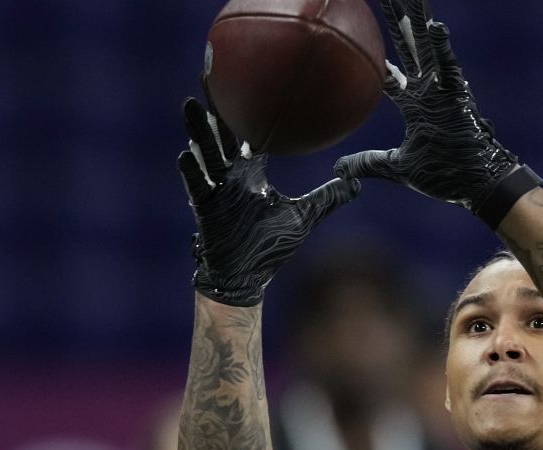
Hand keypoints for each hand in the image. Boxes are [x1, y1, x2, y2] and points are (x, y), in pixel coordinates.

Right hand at [178, 89, 359, 306]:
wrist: (248, 277)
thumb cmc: (270, 247)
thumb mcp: (306, 217)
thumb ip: (329, 198)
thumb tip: (357, 183)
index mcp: (251, 175)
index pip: (247, 137)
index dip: (245, 114)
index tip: (244, 87)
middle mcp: (231, 178)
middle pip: (221, 137)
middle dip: (214, 111)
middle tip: (210, 80)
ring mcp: (216, 192)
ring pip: (205, 155)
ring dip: (197, 131)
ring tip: (189, 106)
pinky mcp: (206, 210)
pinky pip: (197, 188)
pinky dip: (191, 173)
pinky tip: (186, 156)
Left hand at [333, 0, 518, 212]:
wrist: (475, 185)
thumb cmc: (444, 175)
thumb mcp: (396, 168)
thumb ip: (368, 163)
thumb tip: (338, 170)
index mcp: (416, 103)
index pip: (391, 72)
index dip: (379, 56)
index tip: (366, 35)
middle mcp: (429, 89)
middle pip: (409, 47)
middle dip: (399, 20)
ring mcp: (443, 89)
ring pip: (426, 47)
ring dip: (418, 21)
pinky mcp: (457, 97)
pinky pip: (448, 68)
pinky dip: (442, 49)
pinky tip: (435, 27)